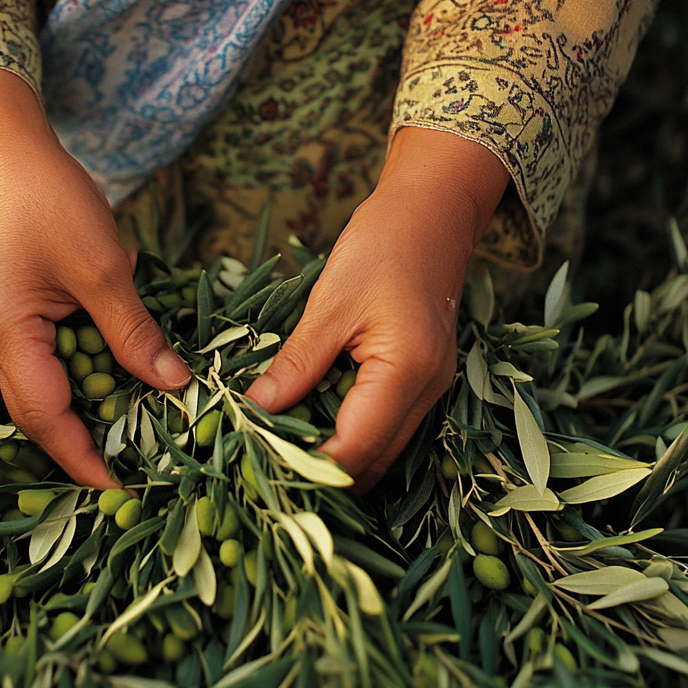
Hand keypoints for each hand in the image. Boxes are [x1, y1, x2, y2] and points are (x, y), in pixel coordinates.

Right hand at [0, 65, 189, 488]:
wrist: (15, 153)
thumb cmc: (53, 202)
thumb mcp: (103, 271)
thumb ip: (135, 334)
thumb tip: (174, 385)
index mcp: (8, 336)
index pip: (46, 418)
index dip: (84, 457)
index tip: (123, 487)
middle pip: (43, 411)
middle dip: (90, 438)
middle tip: (143, 457)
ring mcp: (6, 329)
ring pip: (52, 386)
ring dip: (95, 403)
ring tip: (144, 419)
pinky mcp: (20, 314)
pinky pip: (56, 357)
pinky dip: (92, 366)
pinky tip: (127, 358)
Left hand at [245, 127, 509, 491]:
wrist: (431, 213)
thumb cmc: (381, 245)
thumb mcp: (329, 303)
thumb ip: (296, 362)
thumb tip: (256, 407)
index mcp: (406, 372)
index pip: (355, 449)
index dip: (308, 467)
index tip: (260, 467)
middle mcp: (429, 392)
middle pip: (373, 463)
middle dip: (320, 474)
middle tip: (264, 466)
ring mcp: (431, 390)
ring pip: (382, 451)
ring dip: (336, 458)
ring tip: (281, 450)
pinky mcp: (422, 381)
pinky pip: (386, 427)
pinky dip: (350, 434)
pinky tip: (312, 423)